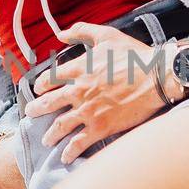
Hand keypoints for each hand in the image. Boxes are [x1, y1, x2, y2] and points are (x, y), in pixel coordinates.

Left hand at [23, 20, 166, 162]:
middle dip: (37, 110)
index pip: (50, 79)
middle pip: (49, 103)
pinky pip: (79, 142)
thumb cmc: (135, 56)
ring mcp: (88, 111)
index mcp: (79, 69)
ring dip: (51, 134)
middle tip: (31, 115)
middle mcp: (79, 91)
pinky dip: (69, 151)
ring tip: (46, 140)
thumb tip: (61, 34)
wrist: (157, 77)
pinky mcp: (101, 127)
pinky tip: (65, 157)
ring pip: (60, 126)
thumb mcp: (107, 36)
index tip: (38, 90)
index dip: (41, 85)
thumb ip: (82, 31)